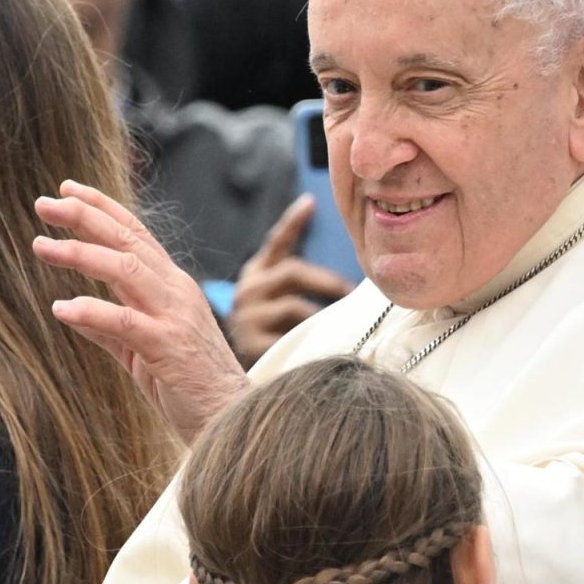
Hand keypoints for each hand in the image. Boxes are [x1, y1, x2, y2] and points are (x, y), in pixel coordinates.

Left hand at [33, 180, 249, 442]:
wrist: (229, 418)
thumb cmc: (188, 385)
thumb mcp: (142, 350)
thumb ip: (110, 328)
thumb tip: (70, 309)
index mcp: (172, 286)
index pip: (136, 234)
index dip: (102, 208)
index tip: (66, 190)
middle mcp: (176, 291)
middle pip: (128, 240)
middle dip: (85, 217)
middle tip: (44, 203)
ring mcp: (175, 316)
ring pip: (126, 270)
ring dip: (81, 253)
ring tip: (41, 246)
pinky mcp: (169, 347)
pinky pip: (125, 322)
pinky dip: (91, 312)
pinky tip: (61, 307)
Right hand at [229, 195, 353, 366]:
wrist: (231, 381)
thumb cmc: (273, 338)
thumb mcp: (283, 306)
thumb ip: (302, 285)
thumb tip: (348, 278)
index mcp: (255, 276)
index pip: (276, 243)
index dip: (292, 222)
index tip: (310, 202)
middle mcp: (246, 292)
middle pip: (292, 272)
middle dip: (326, 280)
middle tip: (352, 291)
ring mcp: (246, 318)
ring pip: (294, 307)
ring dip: (322, 316)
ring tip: (344, 326)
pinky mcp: (250, 344)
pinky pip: (291, 338)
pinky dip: (312, 341)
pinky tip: (325, 347)